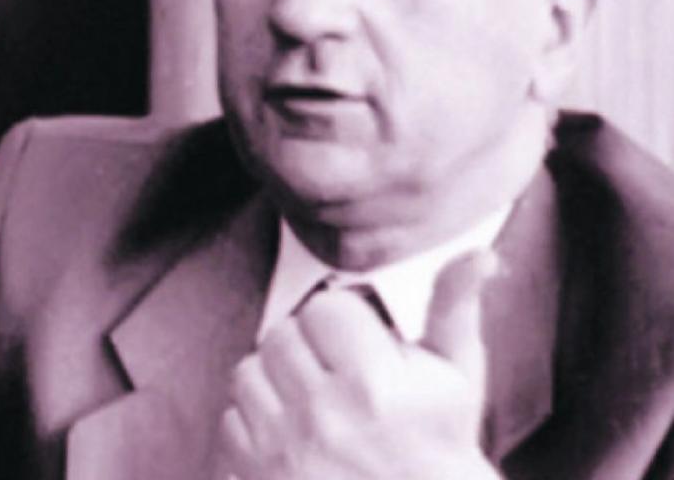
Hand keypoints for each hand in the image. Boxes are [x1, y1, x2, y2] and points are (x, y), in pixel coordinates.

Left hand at [216, 251, 500, 479]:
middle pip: (280, 334)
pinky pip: (230, 420)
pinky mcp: (257, 477)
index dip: (344, 320)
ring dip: (274, 378)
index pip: (325, 308)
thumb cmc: (440, 443)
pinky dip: (254, 420)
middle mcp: (323, 417)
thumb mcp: (458, 374)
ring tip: (310, 397)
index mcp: (373, 384)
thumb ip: (456, 305)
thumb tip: (481, 254)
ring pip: (248, 372)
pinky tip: (291, 431)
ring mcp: (284, 451)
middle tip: (334, 369)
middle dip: (307, 345)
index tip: (359, 342)